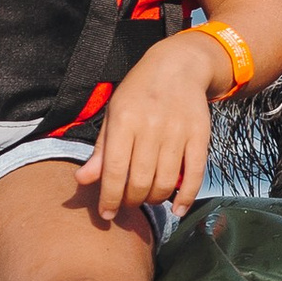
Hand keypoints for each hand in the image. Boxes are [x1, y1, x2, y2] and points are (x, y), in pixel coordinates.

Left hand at [76, 35, 219, 222]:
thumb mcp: (114, 113)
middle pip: (140, 180)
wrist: (178, 66)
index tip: (106, 214)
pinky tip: (177, 209)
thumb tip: (82, 180)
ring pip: (166, 182)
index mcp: (124, 120)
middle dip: (131, 200)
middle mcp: (151, 126)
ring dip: (154, 199)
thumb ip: (101, 149)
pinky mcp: (200, 135)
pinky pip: (195, 174)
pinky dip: (186, 197)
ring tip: (148, 197)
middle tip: (128, 202)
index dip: (109, 198)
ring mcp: (178, 131)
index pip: (115, 170)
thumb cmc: (139, 92)